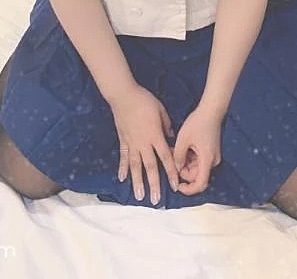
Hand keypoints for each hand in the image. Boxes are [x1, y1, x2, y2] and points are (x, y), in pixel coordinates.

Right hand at [109, 83, 179, 204]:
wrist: (124, 95)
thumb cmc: (144, 101)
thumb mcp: (161, 111)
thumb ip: (167, 126)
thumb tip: (172, 137)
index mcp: (155, 136)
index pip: (166, 157)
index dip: (171, 172)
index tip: (174, 185)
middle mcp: (143, 143)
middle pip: (150, 167)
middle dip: (154, 184)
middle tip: (156, 200)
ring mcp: (131, 143)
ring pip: (135, 166)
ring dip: (137, 182)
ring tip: (139, 196)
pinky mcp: (123, 140)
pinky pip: (123, 157)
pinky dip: (123, 168)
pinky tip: (122, 179)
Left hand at [173, 106, 222, 195]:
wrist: (211, 110)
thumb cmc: (198, 122)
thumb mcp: (183, 139)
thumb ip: (177, 157)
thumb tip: (175, 169)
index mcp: (207, 160)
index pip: (200, 184)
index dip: (189, 189)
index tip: (178, 186)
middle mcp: (212, 161)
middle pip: (196, 175)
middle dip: (183, 170)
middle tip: (171, 159)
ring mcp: (212, 156)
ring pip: (196, 167)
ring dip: (185, 163)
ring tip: (174, 150)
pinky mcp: (210, 151)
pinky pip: (198, 160)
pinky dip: (189, 157)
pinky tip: (181, 148)